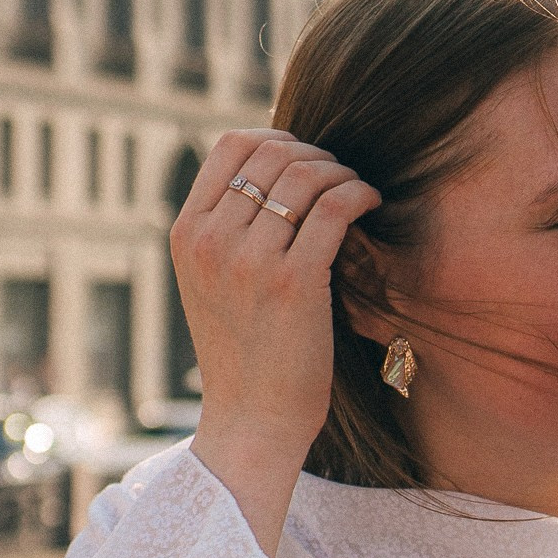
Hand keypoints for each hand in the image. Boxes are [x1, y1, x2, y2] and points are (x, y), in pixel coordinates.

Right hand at [174, 130, 379, 549]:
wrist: (252, 420)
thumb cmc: (244, 350)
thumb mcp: (211, 281)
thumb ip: (226, 228)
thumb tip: (274, 164)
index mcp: (187, 234)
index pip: (231, 144)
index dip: (278, 137)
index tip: (306, 159)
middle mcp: (211, 241)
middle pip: (274, 152)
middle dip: (317, 155)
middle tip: (340, 178)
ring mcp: (249, 261)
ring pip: (307, 174)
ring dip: (342, 174)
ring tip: (357, 193)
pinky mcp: (294, 283)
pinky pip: (335, 207)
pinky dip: (360, 194)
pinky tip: (370, 205)